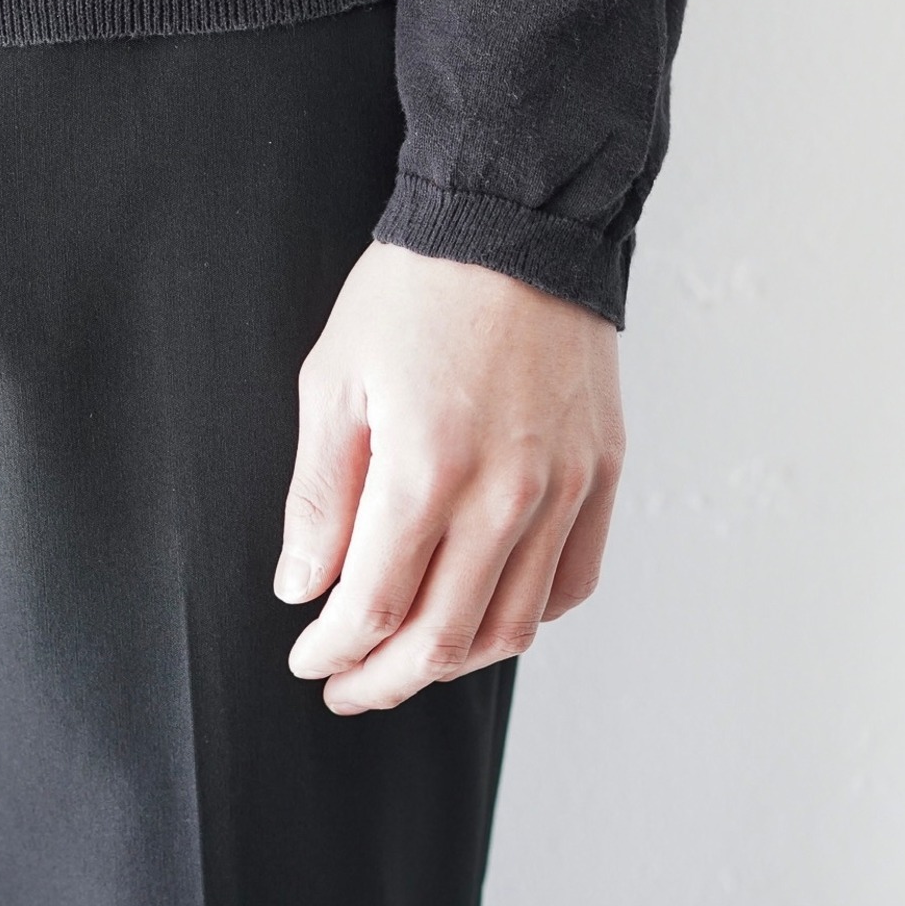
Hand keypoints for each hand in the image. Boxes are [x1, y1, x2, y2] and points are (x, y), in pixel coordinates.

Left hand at [274, 238, 625, 712]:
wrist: (516, 222)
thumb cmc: (415, 291)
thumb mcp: (336, 380)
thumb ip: (318, 496)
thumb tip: (303, 586)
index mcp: (427, 468)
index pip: (372, 607)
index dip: (332, 650)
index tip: (307, 655)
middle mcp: (506, 492)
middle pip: (442, 638)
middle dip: (382, 678)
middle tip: (345, 683)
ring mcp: (564, 486)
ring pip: (512, 625)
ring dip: (452, 660)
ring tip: (408, 657)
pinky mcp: (602, 471)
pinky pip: (572, 580)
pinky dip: (527, 617)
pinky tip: (486, 610)